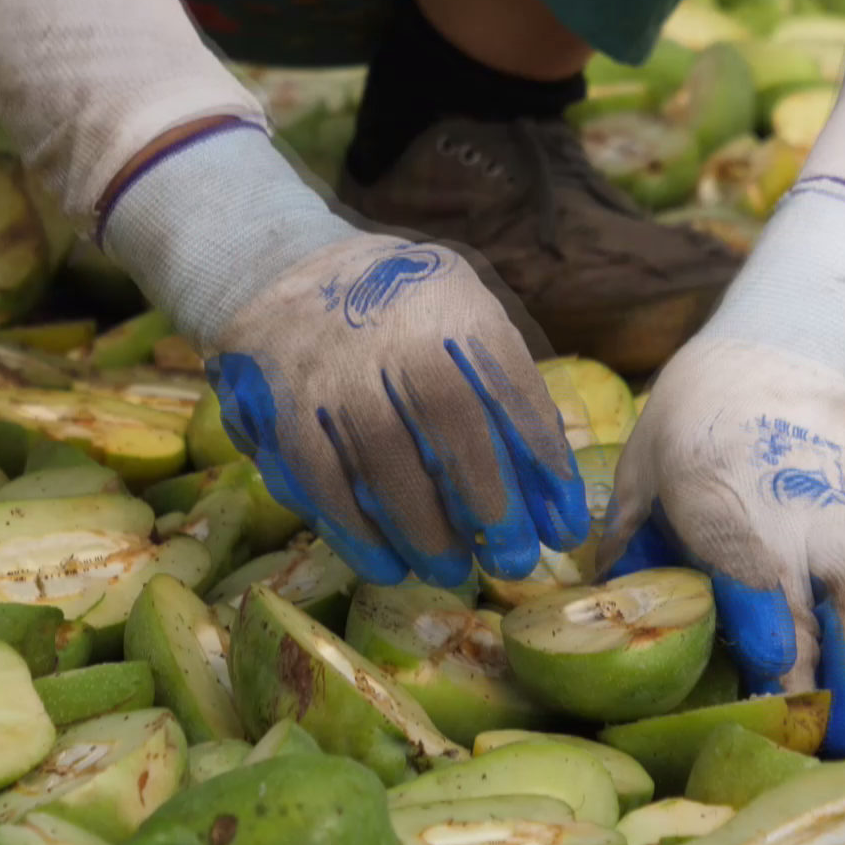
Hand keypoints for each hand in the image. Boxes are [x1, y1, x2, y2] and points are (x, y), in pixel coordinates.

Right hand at [206, 233, 590, 589]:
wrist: (281, 273)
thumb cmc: (402, 318)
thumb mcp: (465, 318)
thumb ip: (508, 394)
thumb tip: (553, 500)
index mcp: (454, 308)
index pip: (511, 391)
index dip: (543, 466)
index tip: (564, 528)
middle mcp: (395, 334)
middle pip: (452, 427)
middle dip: (490, 507)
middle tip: (512, 562)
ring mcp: (335, 373)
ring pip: (386, 465)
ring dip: (425, 534)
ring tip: (452, 571)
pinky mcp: (285, 411)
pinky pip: (325, 485)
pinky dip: (359, 536)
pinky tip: (388, 566)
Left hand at [600, 336, 844, 755]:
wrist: (764, 364)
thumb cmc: (687, 433)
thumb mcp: (641, 472)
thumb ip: (628, 542)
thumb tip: (606, 604)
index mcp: (713, 492)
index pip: (742, 552)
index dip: (760, 605)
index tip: (772, 658)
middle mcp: (788, 506)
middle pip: (818, 593)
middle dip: (830, 669)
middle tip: (831, 734)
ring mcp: (843, 510)